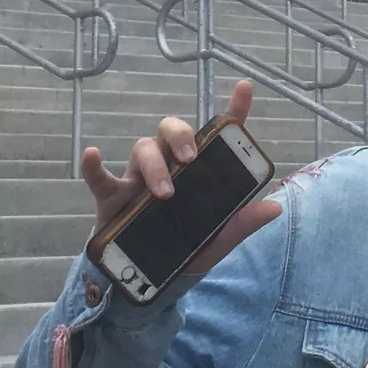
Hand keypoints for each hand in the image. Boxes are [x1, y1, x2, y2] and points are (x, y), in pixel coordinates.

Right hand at [81, 80, 280, 285]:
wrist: (151, 279)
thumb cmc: (189, 247)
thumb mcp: (220, 237)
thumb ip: (243, 222)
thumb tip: (275, 207)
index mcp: (199, 170)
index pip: (218, 135)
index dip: (233, 110)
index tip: (245, 87)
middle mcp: (169, 165)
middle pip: (172, 129)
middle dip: (181, 136)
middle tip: (191, 159)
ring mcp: (138, 178)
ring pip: (142, 148)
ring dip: (154, 165)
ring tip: (164, 194)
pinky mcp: (113, 197)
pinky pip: (100, 177)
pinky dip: (94, 167)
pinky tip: (91, 155)